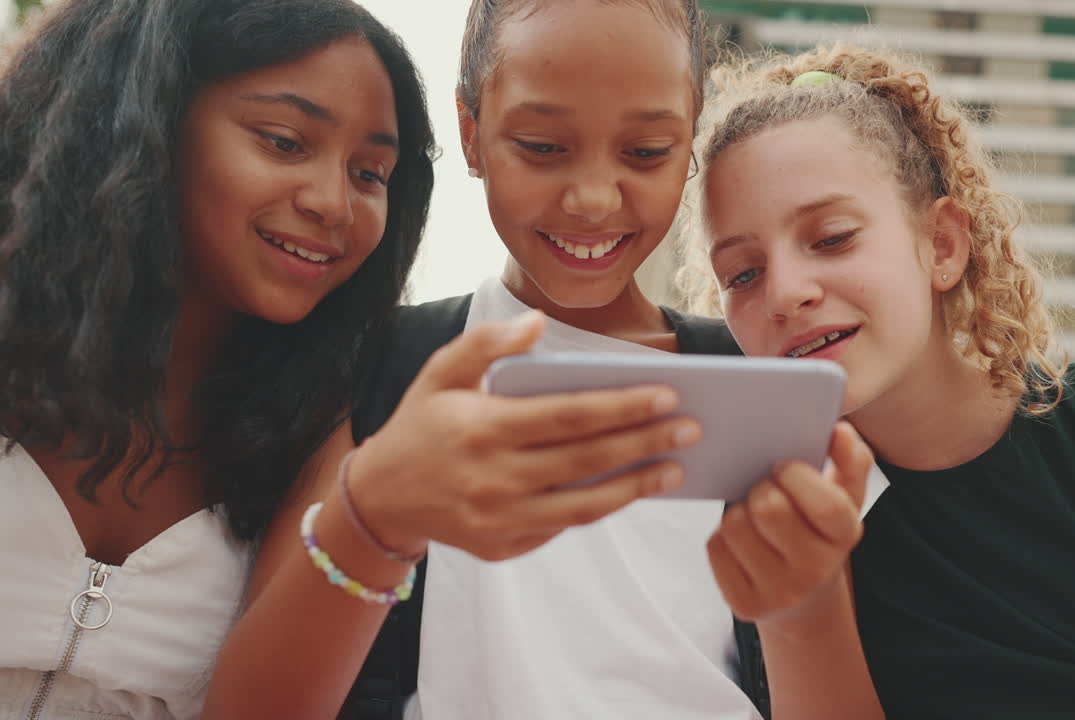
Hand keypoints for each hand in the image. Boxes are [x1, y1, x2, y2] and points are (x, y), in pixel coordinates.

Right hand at [348, 311, 701, 561]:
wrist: (380, 495)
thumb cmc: (422, 422)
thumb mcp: (440, 372)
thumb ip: (486, 343)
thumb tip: (536, 325)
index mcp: (484, 428)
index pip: (569, 416)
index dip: (622, 406)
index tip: (667, 394)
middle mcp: (493, 478)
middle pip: (587, 460)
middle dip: (646, 443)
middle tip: (693, 428)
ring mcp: (499, 519)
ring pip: (584, 505)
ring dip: (636, 487)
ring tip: (676, 468)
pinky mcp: (502, 546)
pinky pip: (563, 526)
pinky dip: (601, 508)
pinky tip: (632, 488)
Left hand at [707, 421, 870, 622]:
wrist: (804, 595)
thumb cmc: (818, 529)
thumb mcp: (844, 495)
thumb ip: (850, 459)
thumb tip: (839, 432)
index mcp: (845, 535)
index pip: (825, 503)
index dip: (796, 476)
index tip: (783, 467)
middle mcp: (816, 571)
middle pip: (769, 509)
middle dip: (760, 487)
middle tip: (764, 487)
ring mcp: (781, 593)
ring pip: (735, 525)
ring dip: (737, 510)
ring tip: (752, 514)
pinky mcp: (745, 605)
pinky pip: (716, 548)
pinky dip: (722, 535)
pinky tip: (740, 540)